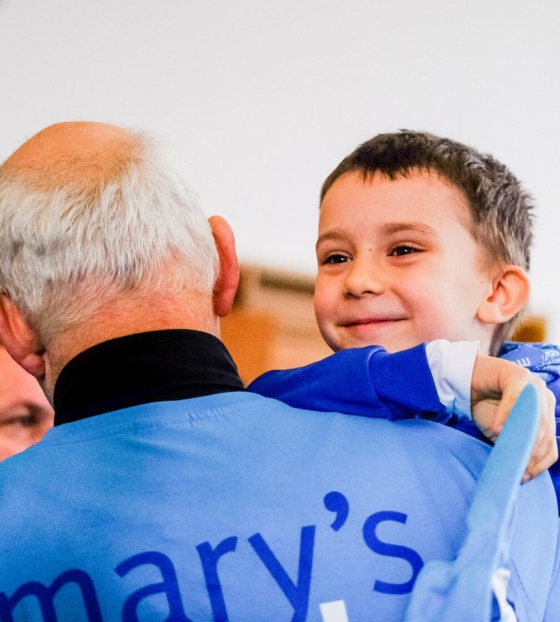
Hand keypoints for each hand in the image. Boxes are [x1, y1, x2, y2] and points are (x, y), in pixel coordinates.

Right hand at [470, 354, 556, 481]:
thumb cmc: (485, 407)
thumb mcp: (503, 432)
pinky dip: (505, 415)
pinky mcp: (518, 375)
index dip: (539, 464)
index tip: (524, 477)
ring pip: (535, 418)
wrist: (466, 383)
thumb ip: (516, 445)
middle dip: (531, 453)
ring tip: (510, 452)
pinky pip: (515, 399)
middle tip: (516, 468)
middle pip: (545, 433)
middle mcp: (545, 399)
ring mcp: (534, 386)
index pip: (550, 445)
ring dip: (523, 437)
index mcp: (546, 415)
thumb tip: (523, 471)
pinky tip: (497, 429)